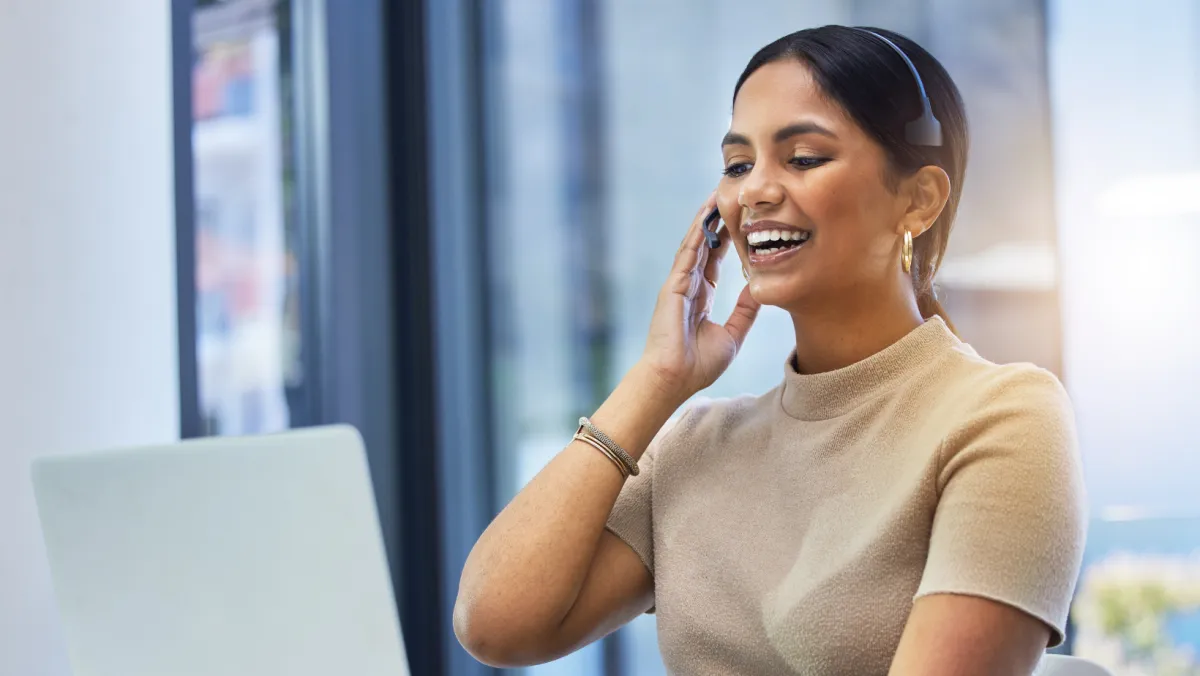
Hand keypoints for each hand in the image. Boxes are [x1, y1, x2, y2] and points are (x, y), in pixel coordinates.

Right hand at [637, 193, 760, 402]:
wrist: (674, 379)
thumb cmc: (698, 365)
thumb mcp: (733, 335)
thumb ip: (745, 312)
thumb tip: (760, 290)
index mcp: (700, 298)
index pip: (715, 262)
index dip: (726, 242)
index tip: (740, 223)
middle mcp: (688, 287)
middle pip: (705, 247)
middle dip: (716, 223)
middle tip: (730, 199)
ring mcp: (679, 284)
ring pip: (696, 243)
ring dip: (707, 219)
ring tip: (719, 194)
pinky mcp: (673, 284)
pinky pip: (689, 252)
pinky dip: (698, 231)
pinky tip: (707, 213)